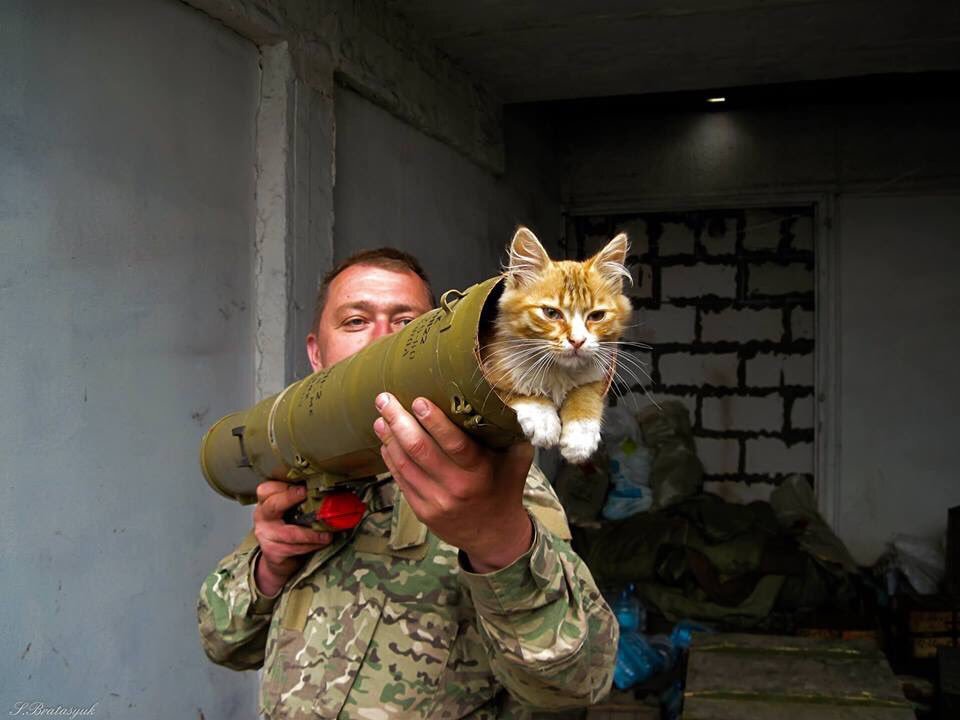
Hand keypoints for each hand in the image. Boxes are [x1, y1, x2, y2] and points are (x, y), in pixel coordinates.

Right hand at [252, 482, 332, 595]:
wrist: (280, 556)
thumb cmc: (289, 526)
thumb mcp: (292, 509)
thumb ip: (301, 499)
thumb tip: (325, 490)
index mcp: (266, 501)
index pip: (268, 489)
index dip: (286, 488)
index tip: (303, 488)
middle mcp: (262, 516)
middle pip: (274, 505)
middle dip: (291, 498)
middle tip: (307, 495)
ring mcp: (265, 534)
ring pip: (289, 533)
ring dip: (312, 534)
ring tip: (327, 534)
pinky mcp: (272, 551)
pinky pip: (294, 548)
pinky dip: (311, 546)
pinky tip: (322, 542)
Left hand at [373, 392, 534, 572]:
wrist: (494, 536)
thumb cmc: (505, 490)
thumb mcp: (517, 462)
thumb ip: (514, 433)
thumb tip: (510, 399)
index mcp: (480, 472)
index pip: (453, 443)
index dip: (434, 421)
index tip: (418, 400)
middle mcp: (456, 487)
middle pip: (420, 450)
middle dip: (399, 421)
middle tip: (385, 399)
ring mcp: (435, 501)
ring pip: (404, 464)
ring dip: (389, 437)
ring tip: (380, 415)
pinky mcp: (422, 511)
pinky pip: (401, 480)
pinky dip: (391, 458)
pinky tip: (385, 441)